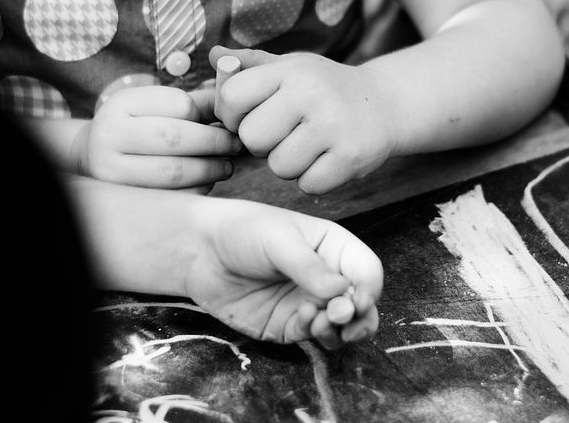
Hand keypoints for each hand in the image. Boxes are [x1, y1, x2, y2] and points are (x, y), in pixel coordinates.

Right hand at [81, 84, 240, 190]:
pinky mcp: (122, 200)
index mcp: (122, 104)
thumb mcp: (154, 105)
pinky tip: (206, 183)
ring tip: (226, 166)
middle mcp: (110, 135)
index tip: (225, 122)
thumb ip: (194, 104)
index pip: (179, 105)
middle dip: (214, 143)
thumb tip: (233, 105)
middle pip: (175, 137)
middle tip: (237, 145)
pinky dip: (195, 191)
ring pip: (172, 172)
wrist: (93, 156)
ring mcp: (111, 171)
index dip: (206, 116)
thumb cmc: (137, 126)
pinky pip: (169, 198)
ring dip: (209, 170)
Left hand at [185, 198, 382, 347]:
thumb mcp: (278, 239)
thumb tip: (343, 293)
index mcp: (332, 246)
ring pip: (344, 328)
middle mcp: (326, 276)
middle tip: (340, 317)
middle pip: (363, 305)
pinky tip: (302, 319)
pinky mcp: (290, 325)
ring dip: (339, 331)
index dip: (368, 288)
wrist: (200, 251)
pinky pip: (315, 337)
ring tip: (319, 321)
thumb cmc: (241, 230)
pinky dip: (315, 334)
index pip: (367, 270)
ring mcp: (310, 302)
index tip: (356, 300)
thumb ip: (310, 266)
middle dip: (360, 317)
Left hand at [211, 46, 389, 193]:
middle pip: (251, 138)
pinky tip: (325, 158)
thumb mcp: (291, 66)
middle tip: (282, 133)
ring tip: (306, 145)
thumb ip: (250, 63)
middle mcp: (311, 93)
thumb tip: (213, 55)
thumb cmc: (324, 86)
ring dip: (288, 163)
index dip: (231, 113)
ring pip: (279, 166)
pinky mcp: (351, 157)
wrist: (384, 103)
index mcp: (290, 69)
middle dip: (261, 143)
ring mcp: (334, 126)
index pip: (232, 95)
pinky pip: (308, 185)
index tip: (249, 115)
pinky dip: (312, 178)